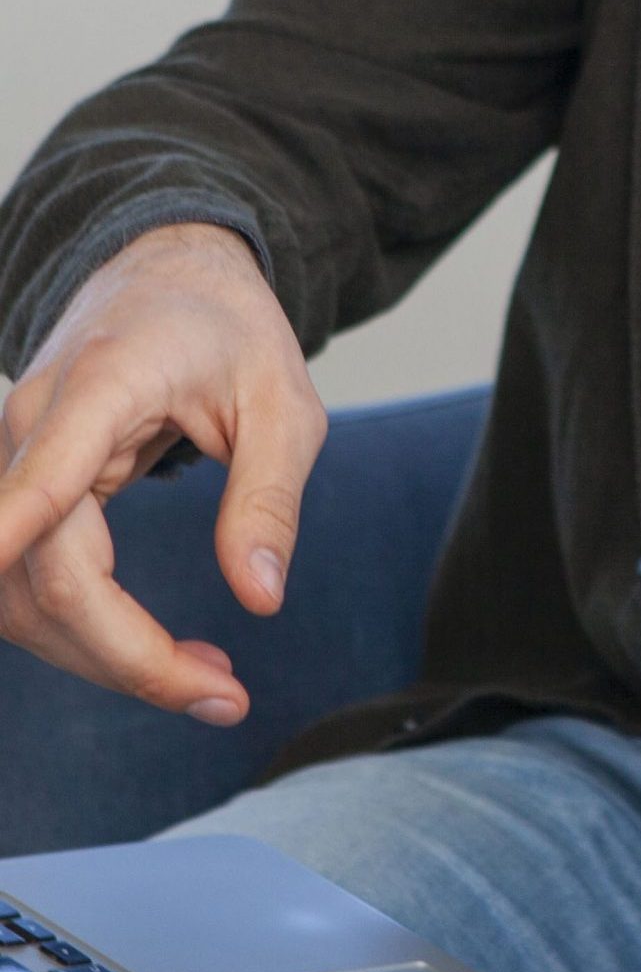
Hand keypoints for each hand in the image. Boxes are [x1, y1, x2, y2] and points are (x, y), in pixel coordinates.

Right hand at [0, 221, 326, 721]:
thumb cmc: (229, 330)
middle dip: (124, 653)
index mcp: (102, 386)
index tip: (10, 590)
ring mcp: (13, 461)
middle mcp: (32, 427)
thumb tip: (261, 597)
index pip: (43, 483)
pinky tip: (159, 651)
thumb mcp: (283, 400)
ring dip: (102, 654)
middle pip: (43, 573)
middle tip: (223, 696)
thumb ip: (269, 497)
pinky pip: (31, 581)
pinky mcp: (21, 492)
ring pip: (23, 594)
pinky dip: (87, 628)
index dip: (14, 542)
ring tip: (207, 680)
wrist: (167, 275)